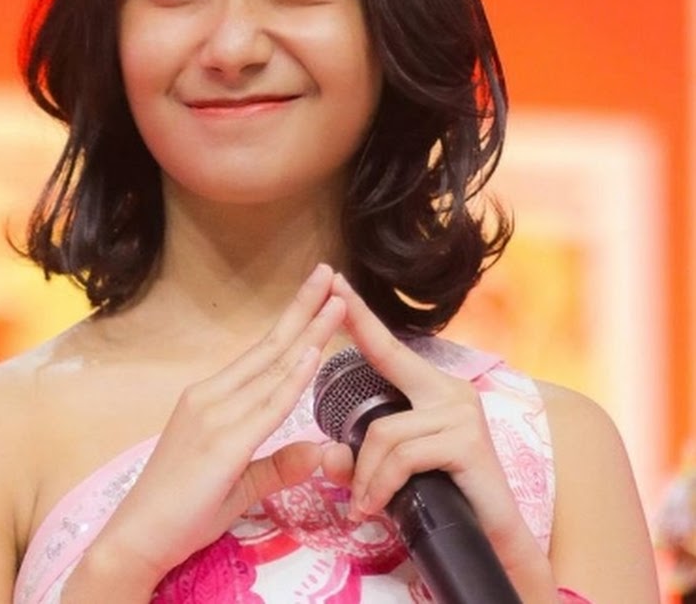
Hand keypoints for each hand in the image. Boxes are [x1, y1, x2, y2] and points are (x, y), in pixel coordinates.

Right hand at [70, 264, 346, 597]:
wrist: (137, 538)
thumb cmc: (180, 512)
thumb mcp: (239, 484)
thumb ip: (279, 465)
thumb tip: (320, 452)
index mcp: (212, 399)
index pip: (263, 354)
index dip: (294, 323)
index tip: (320, 296)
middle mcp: (212, 397)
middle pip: (269, 347)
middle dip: (303, 309)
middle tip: (328, 272)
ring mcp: (214, 416)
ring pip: (272, 368)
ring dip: (307, 332)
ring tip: (334, 300)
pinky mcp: (221, 443)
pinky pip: (266, 407)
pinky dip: (290, 379)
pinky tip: (310, 354)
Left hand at [325, 273, 557, 598]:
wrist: (496, 544)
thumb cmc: (443, 502)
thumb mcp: (393, 476)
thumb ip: (361, 460)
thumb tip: (330, 453)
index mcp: (432, 390)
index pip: (388, 347)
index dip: (360, 314)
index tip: (335, 280)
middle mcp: (450, 391)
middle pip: (388, 354)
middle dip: (355, 323)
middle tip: (328, 294)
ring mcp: (461, 413)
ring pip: (383, 430)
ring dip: (364, 475)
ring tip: (359, 505)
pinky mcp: (466, 442)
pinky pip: (402, 457)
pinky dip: (380, 485)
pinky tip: (373, 507)